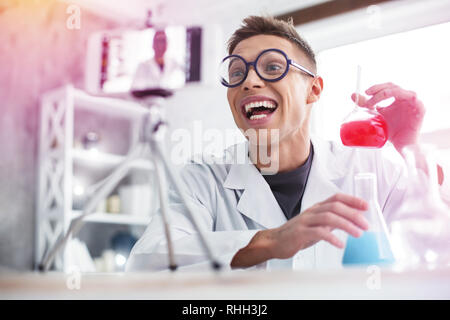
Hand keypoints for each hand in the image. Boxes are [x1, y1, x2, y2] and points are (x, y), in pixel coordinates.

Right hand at [230, 193, 368, 267]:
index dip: (352, 200)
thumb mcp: (316, 225)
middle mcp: (312, 212)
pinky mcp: (300, 232)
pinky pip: (318, 232)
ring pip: (328, 217)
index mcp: (316, 208)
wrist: (275, 242)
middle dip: (353, 214)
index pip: (336, 198)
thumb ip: (330, 221)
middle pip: (335, 206)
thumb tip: (350, 220)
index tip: (366, 206)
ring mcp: (305, 221)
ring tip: (358, 234)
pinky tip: (340, 244)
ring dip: (346, 225)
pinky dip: (332, 238)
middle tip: (365, 225)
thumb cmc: (296, 234)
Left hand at [351, 82, 424, 151]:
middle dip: (377, 89)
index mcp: (398, 98)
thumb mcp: (377, 116)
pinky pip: (411, 97)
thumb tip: (354, 95)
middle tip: (367, 94)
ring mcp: (413, 102)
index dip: (376, 88)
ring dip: (383, 94)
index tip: (365, 93)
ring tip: (372, 103)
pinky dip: (399, 97)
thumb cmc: (392, 131)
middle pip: (391, 86)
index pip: (386, 87)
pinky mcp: (420, 107)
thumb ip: (367, 105)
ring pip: (398, 90)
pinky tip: (388, 105)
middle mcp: (405, 98)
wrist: (402, 145)